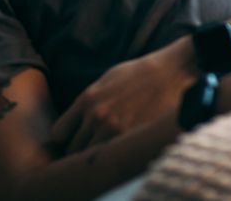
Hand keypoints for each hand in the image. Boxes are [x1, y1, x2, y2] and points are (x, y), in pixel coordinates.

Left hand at [51, 36, 197, 154]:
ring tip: (109, 148)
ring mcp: (114, 128)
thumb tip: (79, 118)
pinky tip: (124, 147)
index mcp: (87, 99)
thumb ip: (89, 100)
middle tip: (93, 146)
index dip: (65, 139)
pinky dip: (116, 154)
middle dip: (81, 149)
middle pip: (74, 149)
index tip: (74, 139)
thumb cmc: (141, 73)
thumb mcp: (107, 80)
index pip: (59, 133)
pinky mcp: (133, 136)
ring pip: (92, 156)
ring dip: (98, 154)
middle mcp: (96, 116)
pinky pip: (114, 155)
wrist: (171, 73)